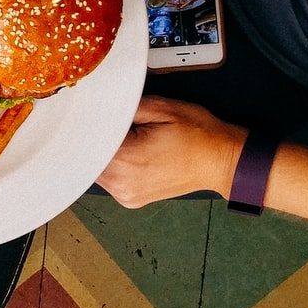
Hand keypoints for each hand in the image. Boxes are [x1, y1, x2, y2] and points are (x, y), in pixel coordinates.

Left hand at [97, 95, 246, 206]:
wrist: (222, 160)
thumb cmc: (198, 135)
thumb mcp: (161, 108)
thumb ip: (124, 108)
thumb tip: (101, 110)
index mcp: (125, 160)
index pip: (85, 144)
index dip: (85, 129)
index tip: (85, 117)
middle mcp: (121, 184)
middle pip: (87, 159)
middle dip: (95, 141)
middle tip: (109, 125)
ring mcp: (125, 195)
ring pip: (96, 171)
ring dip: (103, 155)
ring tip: (126, 140)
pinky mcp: (130, 199)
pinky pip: (109, 180)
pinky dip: (113, 167)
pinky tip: (129, 154)